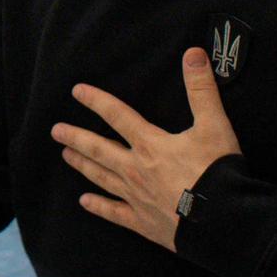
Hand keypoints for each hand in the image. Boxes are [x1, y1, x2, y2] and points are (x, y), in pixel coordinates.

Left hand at [50, 48, 240, 251]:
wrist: (220, 220)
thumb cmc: (217, 172)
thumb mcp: (214, 125)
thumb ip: (202, 89)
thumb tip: (193, 54)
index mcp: (151, 145)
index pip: (118, 116)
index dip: (97, 101)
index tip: (77, 92)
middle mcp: (136, 169)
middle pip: (99, 149)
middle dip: (76, 138)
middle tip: (56, 131)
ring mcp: (136, 197)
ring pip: (102, 177)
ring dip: (82, 165)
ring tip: (66, 156)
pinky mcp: (143, 222)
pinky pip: (115, 213)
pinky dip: (99, 207)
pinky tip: (84, 202)